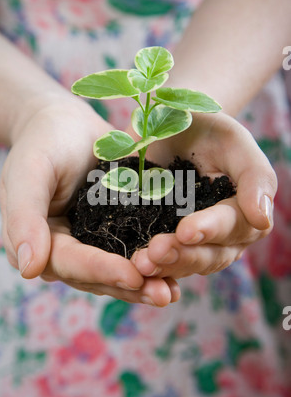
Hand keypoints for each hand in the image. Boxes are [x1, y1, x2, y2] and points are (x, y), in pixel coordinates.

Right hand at [0, 97, 179, 305]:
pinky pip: (134, 249)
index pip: (70, 263)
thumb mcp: (29, 171)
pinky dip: (155, 262)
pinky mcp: (116, 230)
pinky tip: (180, 268)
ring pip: (118, 270)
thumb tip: (29, 269)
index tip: (132, 276)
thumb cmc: (44, 142)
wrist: (67, 124)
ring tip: (173, 291)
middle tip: (163, 294)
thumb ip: (24, 217)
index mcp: (38, 242)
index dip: (101, 270)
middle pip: (97, 276)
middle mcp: (66, 250)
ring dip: (146, 282)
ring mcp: (92, 242)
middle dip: (130, 286)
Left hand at [130, 112, 276, 279]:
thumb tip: (262, 218)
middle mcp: (225, 236)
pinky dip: (151, 268)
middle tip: (156, 251)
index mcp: (244, 211)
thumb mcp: (233, 141)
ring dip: (165, 266)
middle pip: (211, 255)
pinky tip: (133, 267)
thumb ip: (255, 175)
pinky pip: (164, 265)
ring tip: (141, 264)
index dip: (210, 230)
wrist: (170, 128)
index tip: (185, 230)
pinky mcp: (168, 244)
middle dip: (184, 254)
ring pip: (187, 264)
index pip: (233, 226)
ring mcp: (196, 244)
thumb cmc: (207, 131)